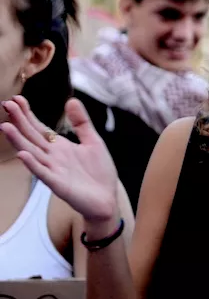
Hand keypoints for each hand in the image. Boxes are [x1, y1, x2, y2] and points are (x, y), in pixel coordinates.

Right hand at [0, 97, 119, 225]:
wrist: (107, 199)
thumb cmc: (99, 172)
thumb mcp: (94, 141)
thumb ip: (81, 123)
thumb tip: (71, 100)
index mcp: (60, 147)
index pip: (39, 128)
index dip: (28, 114)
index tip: (16, 99)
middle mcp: (52, 157)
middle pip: (32, 137)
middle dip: (19, 121)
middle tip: (6, 104)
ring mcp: (53, 170)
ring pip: (32, 153)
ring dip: (18, 141)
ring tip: (5, 126)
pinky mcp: (58, 185)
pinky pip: (43, 174)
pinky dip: (33, 165)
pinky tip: (22, 155)